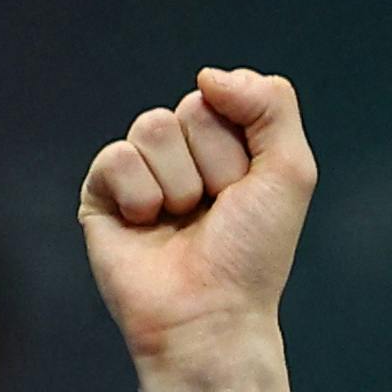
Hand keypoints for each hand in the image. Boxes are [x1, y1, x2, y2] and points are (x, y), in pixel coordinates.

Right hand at [78, 68, 315, 369]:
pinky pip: (117, 157)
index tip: (244, 196)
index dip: (240, 149)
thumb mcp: (290, 172)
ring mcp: (140, 172)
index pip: (223, 99)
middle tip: (214, 214)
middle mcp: (182, 156)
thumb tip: (209, 75)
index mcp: (224, 148)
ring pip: (152, 127)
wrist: (211, 316)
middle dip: (212, 165)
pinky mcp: (101, 193)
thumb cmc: (251, 258)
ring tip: (180, 223)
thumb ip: (271, 104)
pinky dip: (140, 196)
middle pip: (190, 109)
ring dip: (178, 184)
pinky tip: (147, 228)